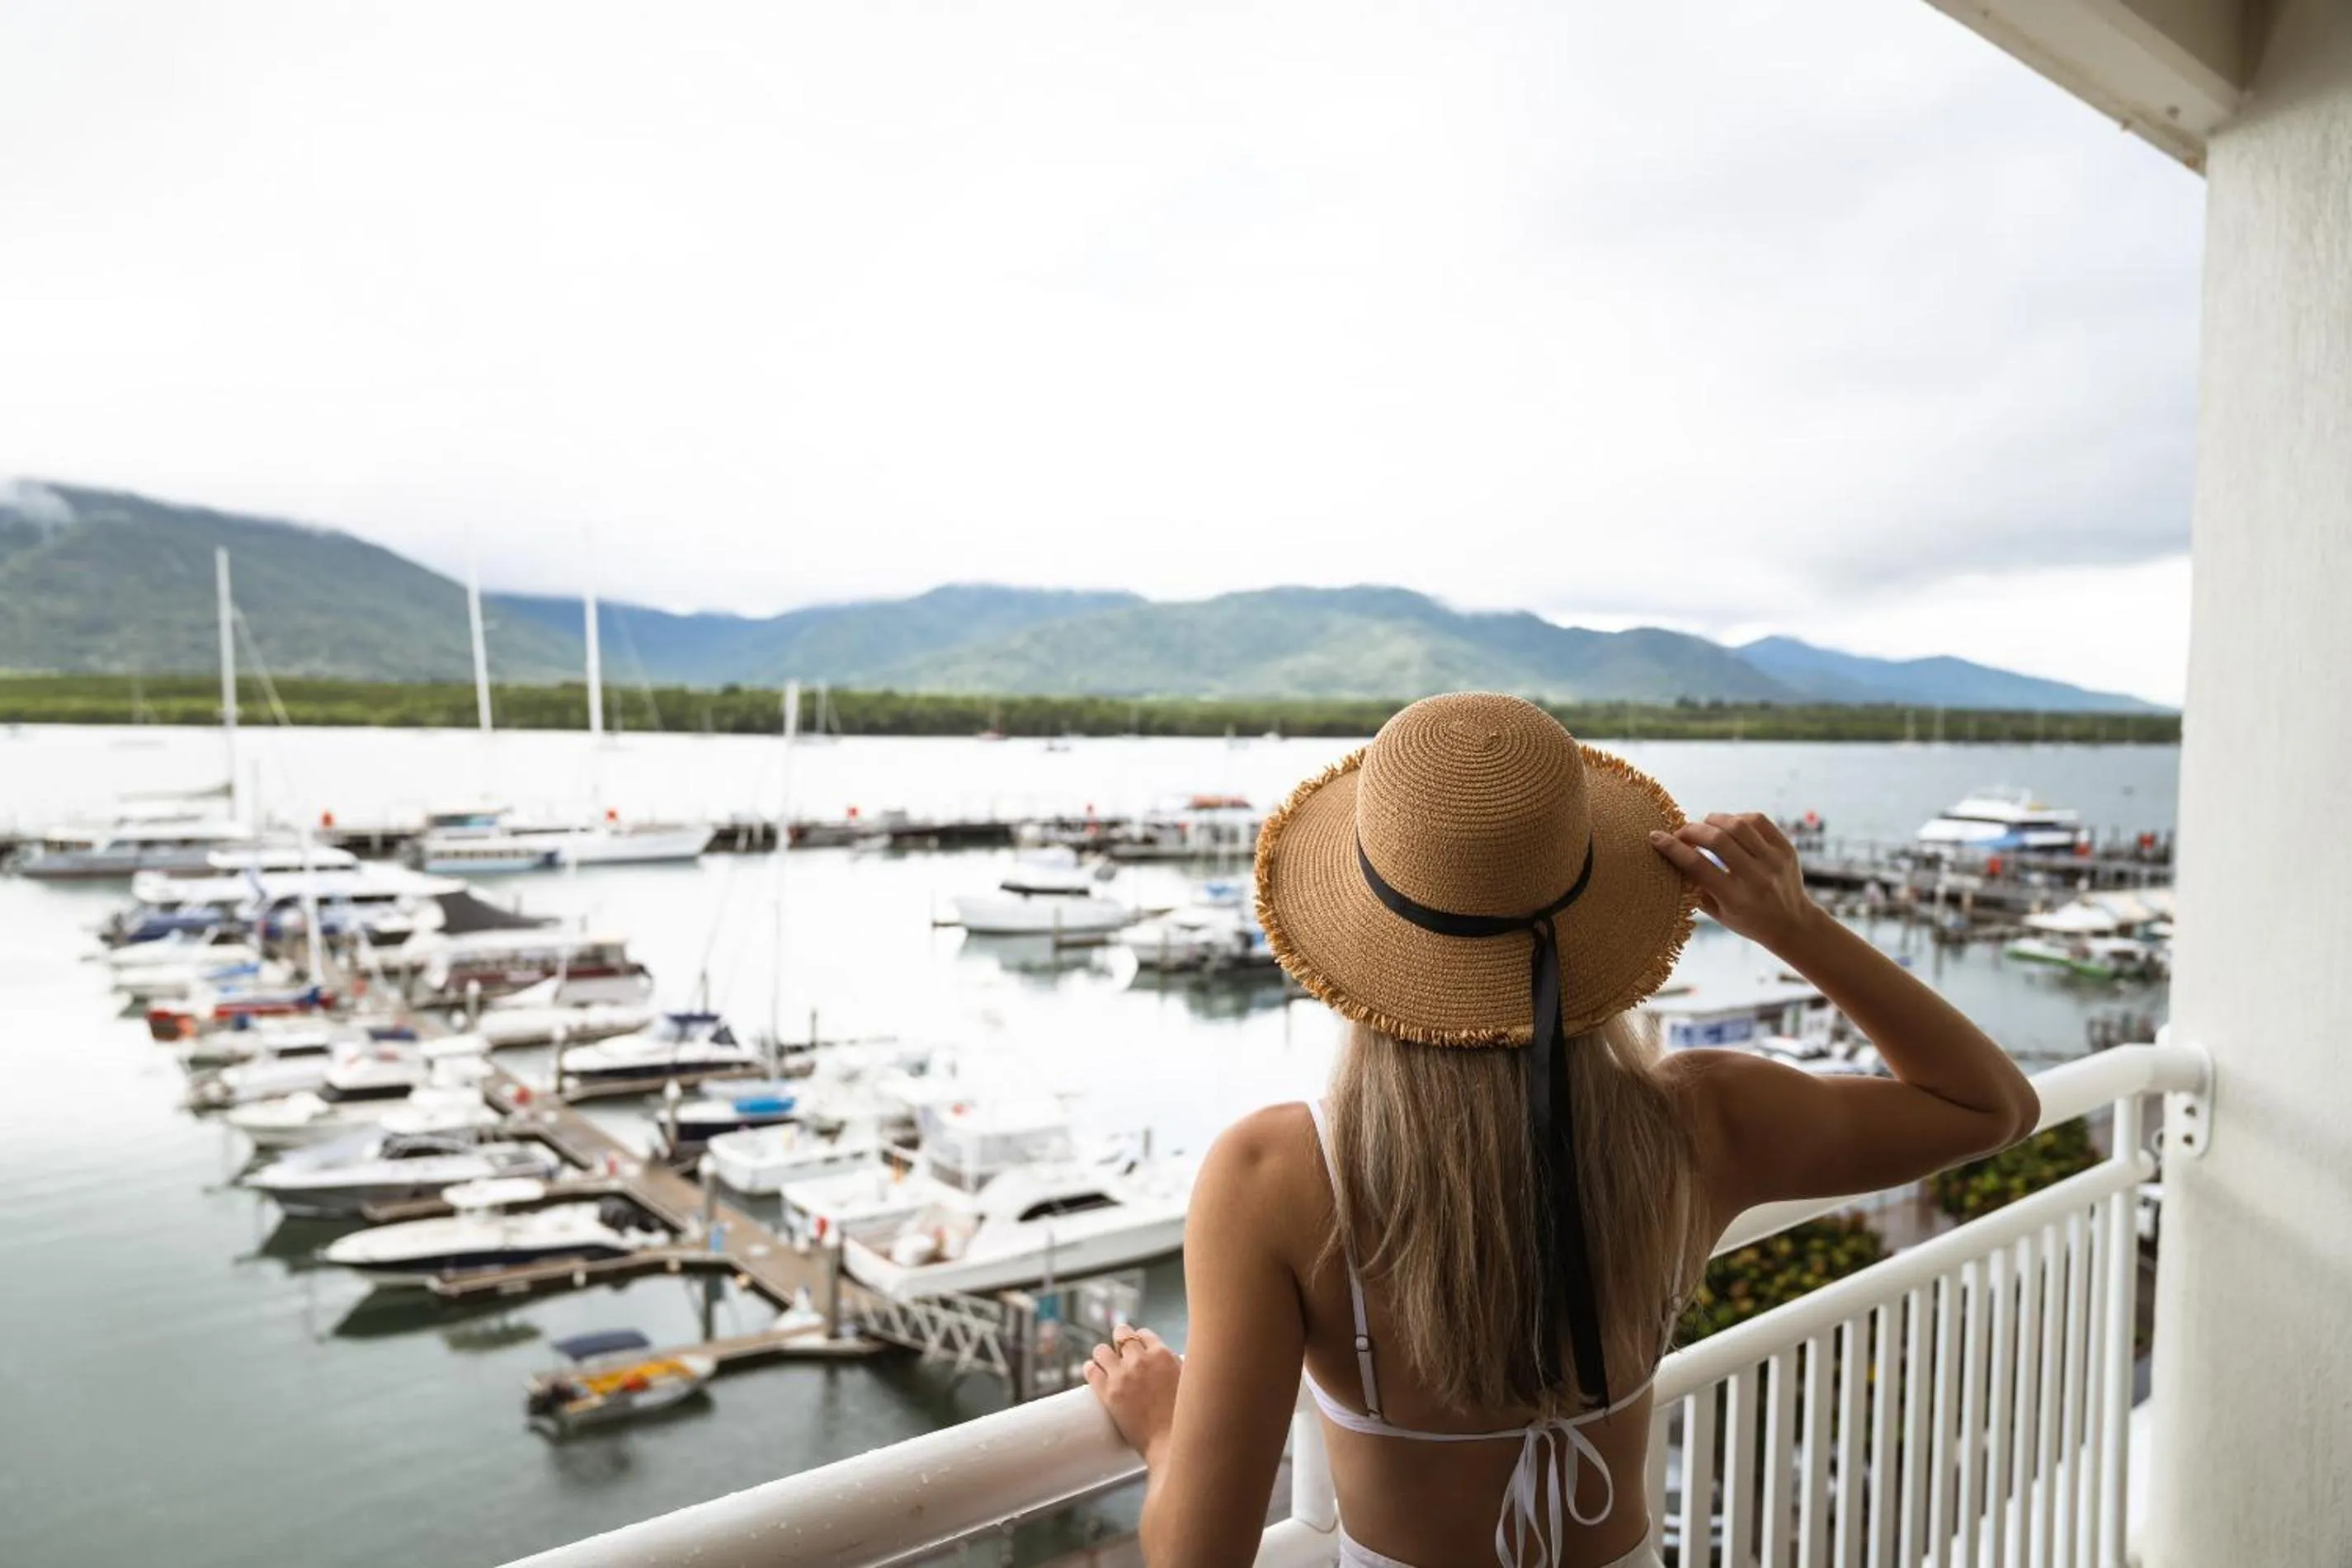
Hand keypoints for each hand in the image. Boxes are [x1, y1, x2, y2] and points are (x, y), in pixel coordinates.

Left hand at [1084, 1326, 1180, 1465]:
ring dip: (1103, 1355)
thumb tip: (1171, 1360)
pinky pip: (1090, 1370)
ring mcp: (1122, 1375)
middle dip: (1120, 1341)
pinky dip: (1091, 1369)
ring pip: (1101, 1349)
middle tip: (1120, 1352)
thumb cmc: (1185, 1417)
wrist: (1171, 1444)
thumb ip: (1177, 1366)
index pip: (1143, 1333)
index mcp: (1162, 1355)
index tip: (1138, 1348)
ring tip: (1105, 1363)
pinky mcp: (1108, 1393)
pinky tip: (1093, 1371)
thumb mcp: (1189, 1381)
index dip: (1139, 1340)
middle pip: (1121, 1334)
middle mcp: (1140, 1360)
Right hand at [1650, 812, 1822, 951]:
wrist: (1794, 924)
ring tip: (1704, 826)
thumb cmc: (1749, 920)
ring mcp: (1774, 861)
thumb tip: (1671, 859)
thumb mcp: (1718, 914)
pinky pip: (1758, 820)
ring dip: (1713, 820)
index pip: (1697, 866)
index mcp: (1735, 898)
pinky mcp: (1786, 848)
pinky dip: (1737, 818)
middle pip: (1716, 840)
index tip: (1655, 837)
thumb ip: (1695, 889)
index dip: (1673, 848)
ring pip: (1737, 824)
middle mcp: (1756, 878)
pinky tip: (1729, 826)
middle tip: (1681, 832)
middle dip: (1691, 830)